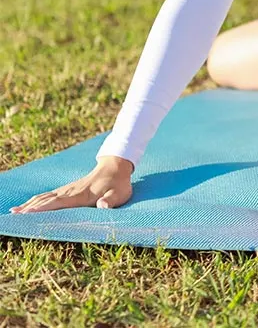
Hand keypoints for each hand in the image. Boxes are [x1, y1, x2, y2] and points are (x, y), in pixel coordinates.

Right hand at [10, 156, 133, 212]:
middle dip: (30, 208)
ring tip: (15, 211)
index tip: (27, 213)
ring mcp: (68, 189)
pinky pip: (49, 195)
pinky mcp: (68, 189)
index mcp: (81, 195)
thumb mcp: (119, 194)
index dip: (42, 208)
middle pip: (46, 200)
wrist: (116, 166)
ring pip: (45, 197)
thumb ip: (111, 201)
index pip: (58, 203)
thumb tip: (102, 206)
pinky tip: (29, 204)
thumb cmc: (119, 183)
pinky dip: (37, 200)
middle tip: (14, 215)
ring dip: (30, 204)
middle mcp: (70, 192)